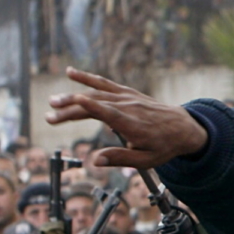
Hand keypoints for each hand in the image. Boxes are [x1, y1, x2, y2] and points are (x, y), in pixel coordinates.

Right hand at [46, 68, 208, 168]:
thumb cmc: (165, 146)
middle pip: (95, 104)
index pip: (107, 113)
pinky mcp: (127, 93)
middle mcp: (128, 107)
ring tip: (53, 100)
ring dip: (73, 95)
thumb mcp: (146, 160)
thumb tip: (95, 161)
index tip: (71, 103)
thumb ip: (120, 158)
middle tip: (49, 116)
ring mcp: (127, 98)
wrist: (184, 128)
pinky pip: (105, 83)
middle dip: (70, 109)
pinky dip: (88, 77)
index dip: (90, 107)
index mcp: (132, 124)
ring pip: (96, 92)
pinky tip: (71, 72)